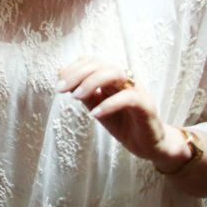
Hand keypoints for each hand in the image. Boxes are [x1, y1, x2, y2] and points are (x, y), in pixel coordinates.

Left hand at [58, 57, 174, 164]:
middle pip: (101, 64)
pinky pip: (128, 98)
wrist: (148, 146)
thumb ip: (83, 92)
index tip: (58, 82)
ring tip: (75, 97)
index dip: (74, 68)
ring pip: (115, 73)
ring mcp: (138, 90)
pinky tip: (94, 114)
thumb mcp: (97, 107)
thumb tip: (60, 74)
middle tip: (60, 89)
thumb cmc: (122, 124)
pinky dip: (109, 104)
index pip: (93, 61)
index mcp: (114, 77)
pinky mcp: (146, 106)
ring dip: (91, 82)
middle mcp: (126, 79)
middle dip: (77, 74)